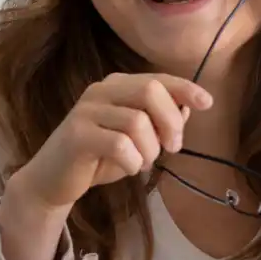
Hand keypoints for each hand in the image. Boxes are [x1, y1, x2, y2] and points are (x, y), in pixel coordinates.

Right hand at [8, 73, 213, 215]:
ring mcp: (86, 111)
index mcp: (116, 86)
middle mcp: (100, 91)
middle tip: (172, 148)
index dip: (185, 88)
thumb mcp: (135, 139)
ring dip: (150, 150)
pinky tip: (128, 168)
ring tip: (143, 162)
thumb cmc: (99, 158)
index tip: (207, 102)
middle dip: (170, 122)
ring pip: (138, 122)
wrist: (53, 180)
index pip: (157, 79)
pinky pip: (120, 145)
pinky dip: (133, 161)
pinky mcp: (77, 136)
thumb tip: (188, 106)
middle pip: (150, 91)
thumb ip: (158, 121)